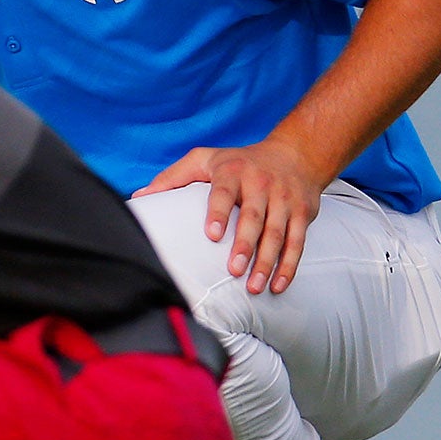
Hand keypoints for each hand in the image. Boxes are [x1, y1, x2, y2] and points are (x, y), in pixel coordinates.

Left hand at [135, 139, 326, 294]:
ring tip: (254, 286)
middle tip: (234, 270)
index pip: (225, 192)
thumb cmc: (239, 161)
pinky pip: (297, 242)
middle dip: (246, 245)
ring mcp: (285, 199)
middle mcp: (262, 184)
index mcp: (234, 171)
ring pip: (278, 233)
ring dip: (268, 262)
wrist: (296, 153)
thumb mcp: (204, 159)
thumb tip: (138, 197)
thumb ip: (172, 178)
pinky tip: (278, 284)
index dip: (219, 212)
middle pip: (255, 217)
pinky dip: (289, 265)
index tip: (212, 235)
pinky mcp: (302, 213)